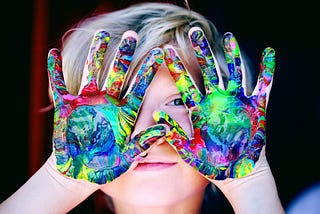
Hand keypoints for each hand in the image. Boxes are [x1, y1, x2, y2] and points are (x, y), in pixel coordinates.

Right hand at [48, 30, 164, 183]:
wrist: (81, 171)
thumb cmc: (107, 165)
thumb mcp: (128, 156)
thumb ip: (145, 141)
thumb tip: (167, 127)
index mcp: (125, 113)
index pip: (139, 87)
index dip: (148, 71)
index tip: (158, 52)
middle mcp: (108, 102)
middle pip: (117, 73)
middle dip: (124, 54)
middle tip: (131, 34)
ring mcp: (87, 102)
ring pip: (93, 71)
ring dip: (96, 54)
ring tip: (102, 34)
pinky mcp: (66, 106)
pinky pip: (59, 85)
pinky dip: (55, 71)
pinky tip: (53, 54)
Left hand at [156, 27, 274, 179]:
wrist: (234, 173)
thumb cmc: (210, 163)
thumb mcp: (188, 149)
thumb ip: (174, 132)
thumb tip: (155, 116)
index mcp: (199, 108)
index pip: (185, 83)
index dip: (176, 67)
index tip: (165, 50)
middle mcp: (216, 101)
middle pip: (208, 70)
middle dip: (202, 51)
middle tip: (195, 32)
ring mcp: (236, 102)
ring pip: (234, 72)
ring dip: (232, 55)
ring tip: (229, 36)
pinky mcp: (255, 107)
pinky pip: (263, 85)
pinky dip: (267, 70)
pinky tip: (269, 53)